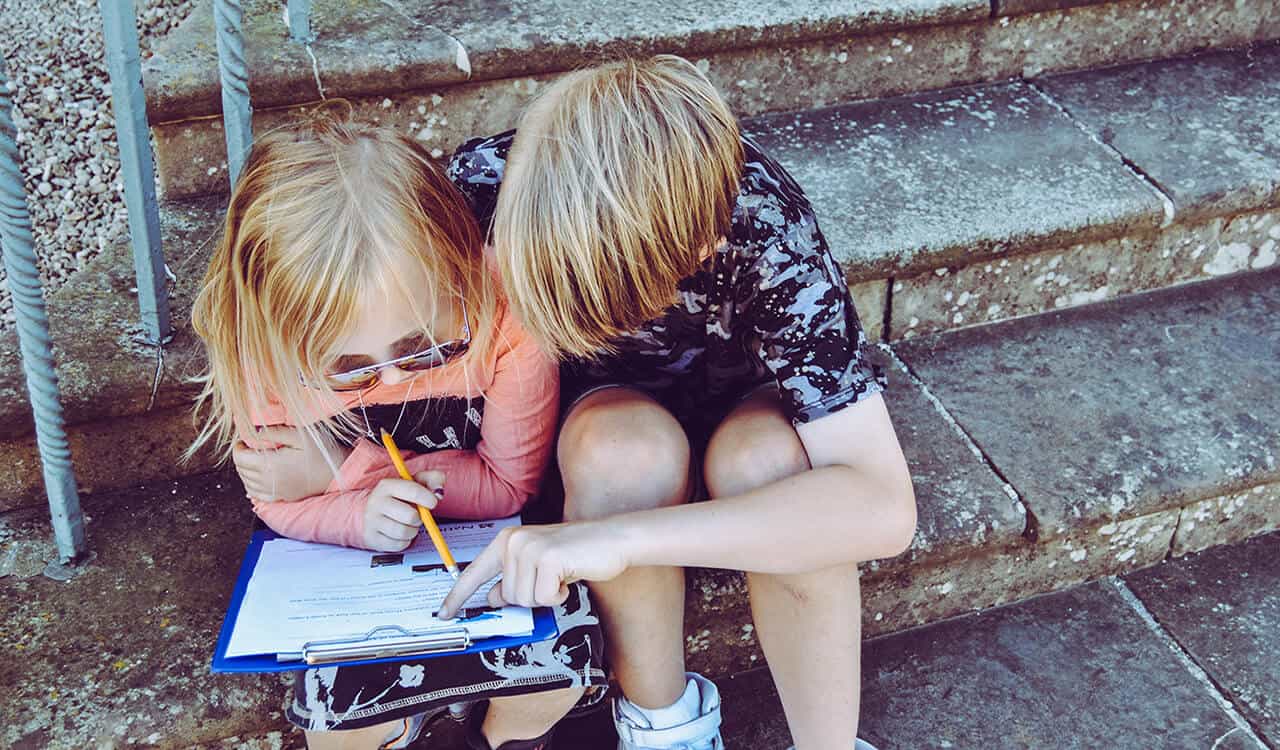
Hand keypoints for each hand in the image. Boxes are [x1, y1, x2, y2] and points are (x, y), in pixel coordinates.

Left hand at [233, 425, 351, 501]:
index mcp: (270, 464)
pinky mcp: (281, 498)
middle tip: (250, 446)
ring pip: (246, 482)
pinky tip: (259, 476)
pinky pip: (256, 494)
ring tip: (255, 459)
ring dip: (246, 470)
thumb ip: (273, 432)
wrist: (338, 472)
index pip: (240, 457)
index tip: (245, 439)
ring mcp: (275, 492)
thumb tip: (251, 432)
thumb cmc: (320, 451)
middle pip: (241, 469)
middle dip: (242, 456)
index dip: (238, 447)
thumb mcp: (298, 434)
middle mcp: (269, 481)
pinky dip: (252, 485)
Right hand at [362, 471, 445, 551]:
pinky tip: (401, 534)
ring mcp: (372, 521)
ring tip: (408, 525)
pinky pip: (398, 545)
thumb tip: (439, 493)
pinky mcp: (373, 538)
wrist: (370, 511)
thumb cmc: (398, 497)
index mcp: (388, 485)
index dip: (428, 498)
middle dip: (419, 518)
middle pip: (411, 516)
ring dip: (412, 531)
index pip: (413, 490)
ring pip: (404, 532)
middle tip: (417, 516)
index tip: (433, 503)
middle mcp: (377, 502)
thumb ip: (433, 479)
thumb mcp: (416, 482)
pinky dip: (405, 541)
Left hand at [437, 521, 629, 617]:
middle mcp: (514, 541)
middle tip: (550, 580)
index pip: (474, 572)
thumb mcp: (538, 566)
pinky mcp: (547, 559)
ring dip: (546, 596)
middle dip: (531, 597)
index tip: (444, 613)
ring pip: (523, 600)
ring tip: (560, 576)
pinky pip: (544, 598)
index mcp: (507, 540)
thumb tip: (492, 598)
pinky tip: (568, 577)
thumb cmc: (577, 552)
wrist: (612, 538)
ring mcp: (529, 548)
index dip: (458, 596)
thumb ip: (513, 579)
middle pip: (506, 596)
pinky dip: (559, 596)